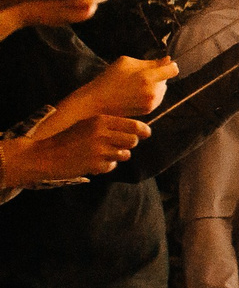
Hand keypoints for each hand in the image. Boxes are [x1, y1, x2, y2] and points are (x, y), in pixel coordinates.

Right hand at [2, 113, 149, 185]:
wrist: (42, 154)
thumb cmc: (65, 139)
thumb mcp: (86, 124)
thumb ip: (107, 126)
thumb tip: (134, 130)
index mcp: (100, 120)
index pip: (134, 125)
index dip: (143, 130)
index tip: (146, 133)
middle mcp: (102, 133)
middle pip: (133, 141)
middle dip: (128, 144)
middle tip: (118, 146)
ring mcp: (99, 150)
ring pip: (124, 154)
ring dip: (117, 156)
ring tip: (102, 154)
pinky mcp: (95, 164)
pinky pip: (111, 166)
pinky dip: (105, 166)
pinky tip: (91, 162)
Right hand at [58, 55, 177, 123]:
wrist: (98, 100)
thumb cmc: (110, 78)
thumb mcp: (126, 63)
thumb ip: (150, 62)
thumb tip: (168, 60)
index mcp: (148, 77)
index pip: (173, 70)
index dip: (169, 65)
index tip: (164, 64)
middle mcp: (153, 91)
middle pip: (166, 79)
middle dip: (158, 75)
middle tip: (141, 75)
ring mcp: (152, 102)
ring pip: (163, 89)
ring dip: (155, 85)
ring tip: (137, 85)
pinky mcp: (149, 110)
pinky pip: (158, 98)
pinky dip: (151, 94)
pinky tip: (137, 92)